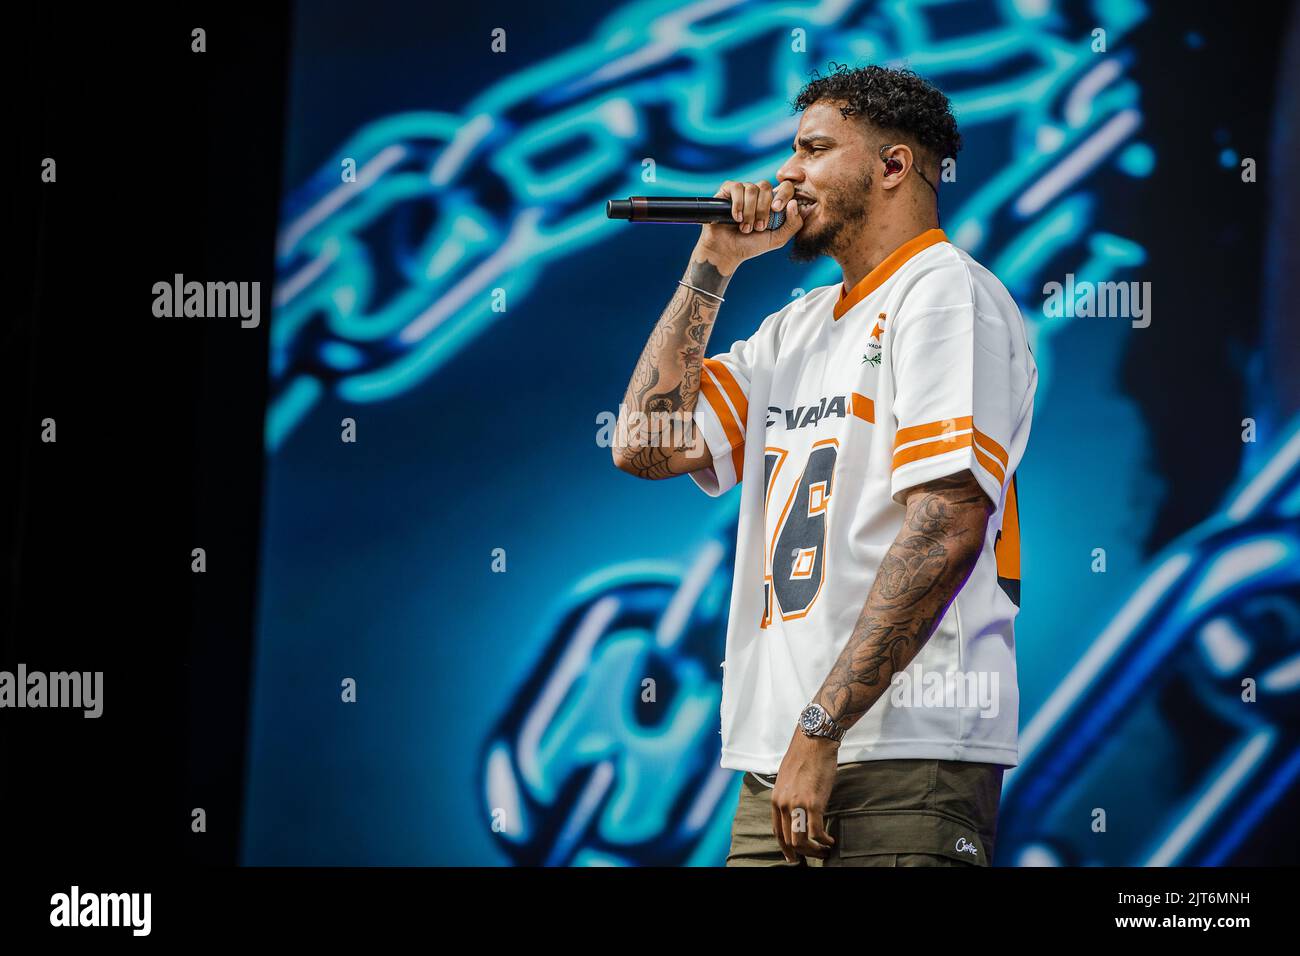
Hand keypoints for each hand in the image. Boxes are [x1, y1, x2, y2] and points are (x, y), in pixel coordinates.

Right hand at [697, 179, 802, 268]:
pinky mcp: (727, 191)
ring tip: (745, 228)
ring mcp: (742, 191)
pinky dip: (738, 205)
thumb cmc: (751, 245)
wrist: (727, 252)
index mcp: (772, 202)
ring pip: (752, 189)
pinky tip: (735, 218)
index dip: (783, 194)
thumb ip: (793, 224)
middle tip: (758, 227)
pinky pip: (736, 188)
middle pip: (766, 186)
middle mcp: (758, 194)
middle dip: (763, 209)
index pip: (785, 187)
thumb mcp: (778, 239)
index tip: (776, 209)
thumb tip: (794, 203)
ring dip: (750, 212)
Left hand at [770, 726, 838, 862]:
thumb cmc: (804, 757)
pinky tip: (830, 840)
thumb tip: (796, 811)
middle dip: (801, 853)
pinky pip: (816, 831)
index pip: (777, 831)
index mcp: (776, 799)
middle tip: (814, 856)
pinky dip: (824, 840)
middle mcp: (783, 804)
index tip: (792, 856)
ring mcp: (797, 804)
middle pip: (788, 839)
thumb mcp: (788, 779)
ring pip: (801, 840)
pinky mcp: (814, 803)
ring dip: (813, 851)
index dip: (785, 847)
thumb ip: (789, 797)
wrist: (814, 741)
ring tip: (824, 851)